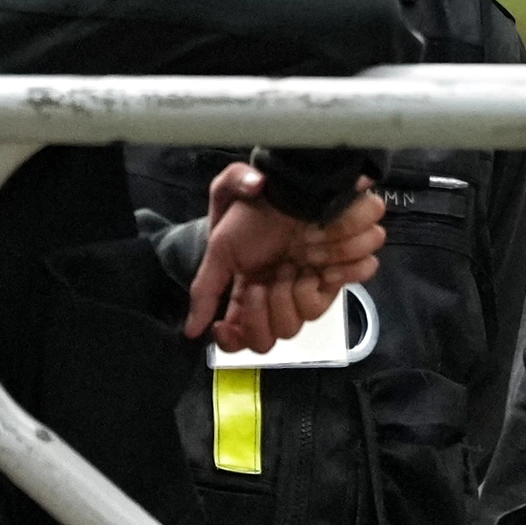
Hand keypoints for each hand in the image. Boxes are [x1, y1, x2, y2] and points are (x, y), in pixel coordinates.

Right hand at [185, 165, 385, 351]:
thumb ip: (205, 289)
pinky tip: (318, 266)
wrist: (293, 185)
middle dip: (261, 314)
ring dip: (291, 296)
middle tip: (259, 285)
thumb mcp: (221, 245)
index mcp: (248, 291)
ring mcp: (306, 288)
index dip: (232, 340)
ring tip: (289, 267)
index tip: (223, 327)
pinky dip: (324, 284)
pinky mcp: (334, 278)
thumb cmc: (254, 211)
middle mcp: (277, 295)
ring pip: (300, 322)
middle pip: (269, 338)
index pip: (240, 336)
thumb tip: (191, 331)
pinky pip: (329, 300)